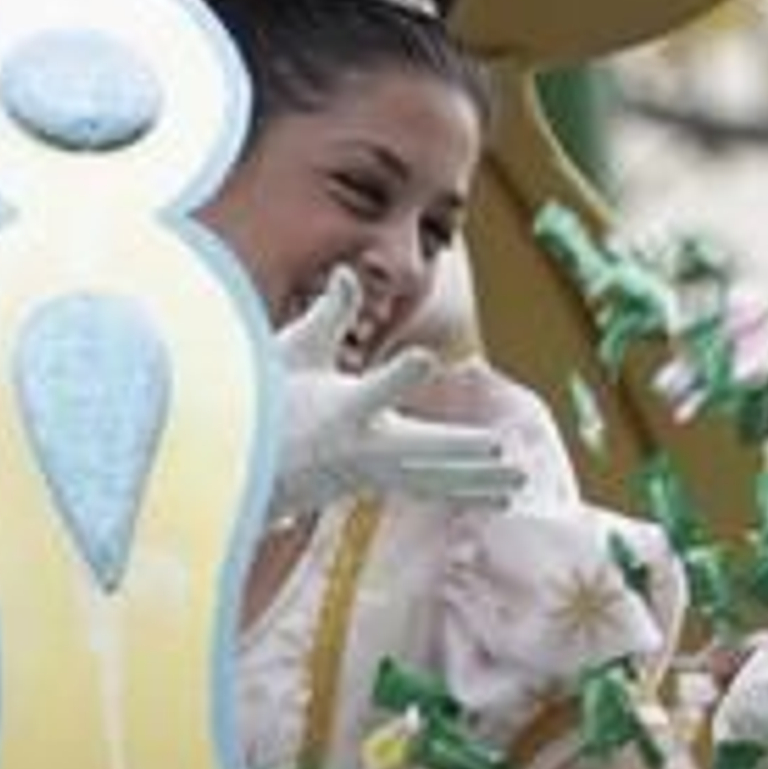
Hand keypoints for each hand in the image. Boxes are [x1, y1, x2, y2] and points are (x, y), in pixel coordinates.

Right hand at [272, 269, 526, 519]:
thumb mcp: (294, 352)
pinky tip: (499, 496)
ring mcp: (373, 473)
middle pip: (419, 449)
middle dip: (461, 449)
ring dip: (477, 481)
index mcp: (341, 410)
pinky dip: (465, 492)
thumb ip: (331, 316)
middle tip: (502, 448)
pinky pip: (431, 490)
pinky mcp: (380, 486)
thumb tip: (348, 272)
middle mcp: (362, 447)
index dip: (400, 374)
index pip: (374, 389)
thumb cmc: (269, 401)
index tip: (425, 358)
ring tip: (518, 482)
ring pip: (433, 480)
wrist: (248, 465)